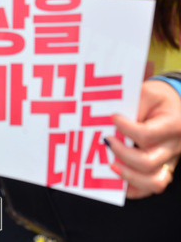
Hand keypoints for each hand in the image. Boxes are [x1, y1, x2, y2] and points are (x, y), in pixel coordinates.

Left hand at [106, 79, 180, 197]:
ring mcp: (169, 162)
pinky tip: (117, 176)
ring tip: (111, 164)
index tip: (112, 117)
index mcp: (173, 125)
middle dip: (122, 153)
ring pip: (153, 182)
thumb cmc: (158, 99)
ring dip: (128, 175)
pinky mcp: (162, 170)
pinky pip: (150, 188)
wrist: (172, 107)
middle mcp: (174, 148)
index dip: (126, 128)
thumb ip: (133, 104)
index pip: (147, 134)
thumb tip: (111, 120)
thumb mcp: (148, 92)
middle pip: (148, 162)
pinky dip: (133, 187)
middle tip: (107, 140)